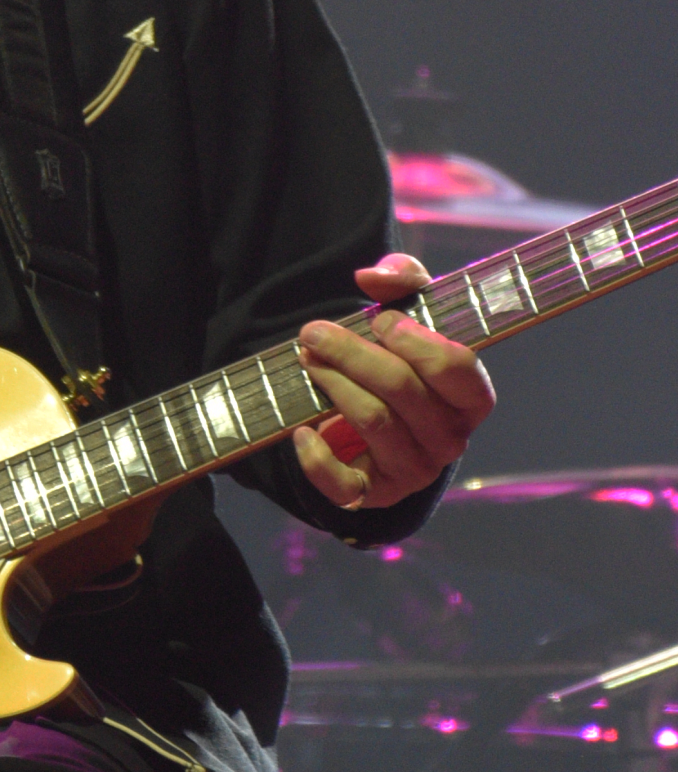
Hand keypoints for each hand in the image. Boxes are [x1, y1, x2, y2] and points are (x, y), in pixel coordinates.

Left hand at [293, 254, 494, 513]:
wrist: (377, 424)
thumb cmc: (401, 361)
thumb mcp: (410, 314)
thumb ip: (403, 282)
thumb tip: (371, 278)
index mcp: (471, 398)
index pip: (457, 369)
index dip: (417, 341)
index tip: (380, 320)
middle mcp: (450, 439)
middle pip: (404, 390)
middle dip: (353, 355)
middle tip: (314, 332)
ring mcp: (414, 470)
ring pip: (374, 422)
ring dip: (333, 384)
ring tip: (306, 358)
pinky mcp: (374, 493)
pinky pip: (346, 485)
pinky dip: (317, 460)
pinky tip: (300, 431)